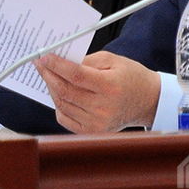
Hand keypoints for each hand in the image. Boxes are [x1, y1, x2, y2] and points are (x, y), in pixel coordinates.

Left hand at [34, 51, 160, 132]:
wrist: (148, 101)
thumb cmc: (131, 78)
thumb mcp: (112, 60)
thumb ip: (86, 59)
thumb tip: (61, 60)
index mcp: (110, 87)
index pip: (75, 75)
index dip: (56, 65)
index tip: (43, 57)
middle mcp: (103, 107)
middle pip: (65, 91)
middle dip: (48, 75)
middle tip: (40, 64)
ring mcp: (97, 123)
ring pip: (62, 104)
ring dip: (51, 88)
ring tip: (49, 75)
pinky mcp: (92, 131)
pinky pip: (64, 118)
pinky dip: (58, 104)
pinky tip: (59, 93)